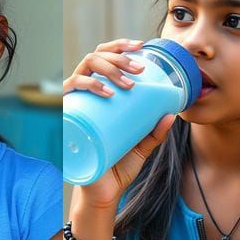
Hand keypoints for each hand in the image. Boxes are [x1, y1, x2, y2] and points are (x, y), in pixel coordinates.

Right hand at [64, 38, 176, 207]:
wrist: (103, 193)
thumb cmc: (117, 168)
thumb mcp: (141, 147)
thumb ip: (155, 133)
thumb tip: (172, 114)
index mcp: (100, 96)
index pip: (104, 59)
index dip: (119, 47)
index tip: (140, 45)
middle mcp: (85, 96)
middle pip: (95, 59)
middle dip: (118, 57)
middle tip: (139, 69)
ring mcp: (75, 105)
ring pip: (84, 69)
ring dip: (107, 69)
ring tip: (128, 83)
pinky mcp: (67, 118)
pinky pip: (71, 92)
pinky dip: (88, 86)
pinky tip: (106, 92)